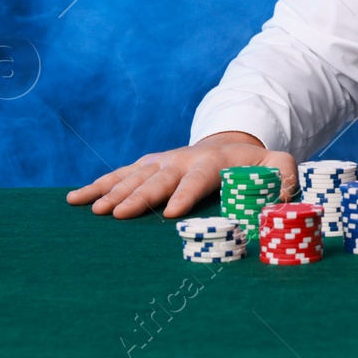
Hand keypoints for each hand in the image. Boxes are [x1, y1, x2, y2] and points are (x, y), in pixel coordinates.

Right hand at [65, 131, 295, 218]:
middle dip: (138, 197)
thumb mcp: (277, 163)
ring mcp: (161, 161)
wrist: (230, 142)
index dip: (185, 195)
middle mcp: (182, 160)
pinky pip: (119, 175)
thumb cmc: (254, 162)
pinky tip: (73, 198)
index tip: (171, 214)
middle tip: (117, 215)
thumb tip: (283, 198)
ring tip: (87, 209)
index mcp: (214, 163)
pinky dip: (96, 185)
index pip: (198, 180)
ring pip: (133, 176)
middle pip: (158, 179)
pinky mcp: (147, 166)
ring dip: (111, 192)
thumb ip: (284, 176)